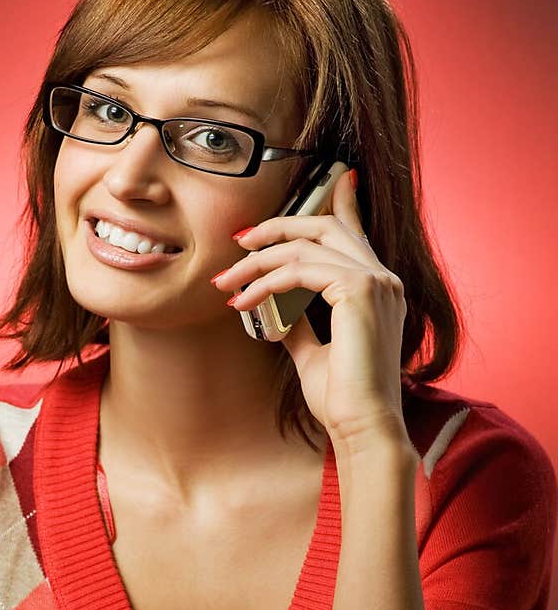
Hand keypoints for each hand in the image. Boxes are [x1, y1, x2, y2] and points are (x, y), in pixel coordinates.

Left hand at [213, 170, 409, 452]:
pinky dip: (266, 282)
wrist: (362, 427)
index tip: (321, 183)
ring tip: (227, 283)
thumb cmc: (342, 398)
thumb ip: (298, 321)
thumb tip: (274, 308)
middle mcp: (382, 278)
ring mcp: (375, 281)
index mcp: (377, 287)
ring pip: (304, 246)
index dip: (338, 201)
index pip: (354, 231)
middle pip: (324, 225)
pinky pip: (300, 269)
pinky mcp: (360, 291)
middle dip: (277, 226)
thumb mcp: (314, 350)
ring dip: (257, 263)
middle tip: (239, 241)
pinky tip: (244, 301)